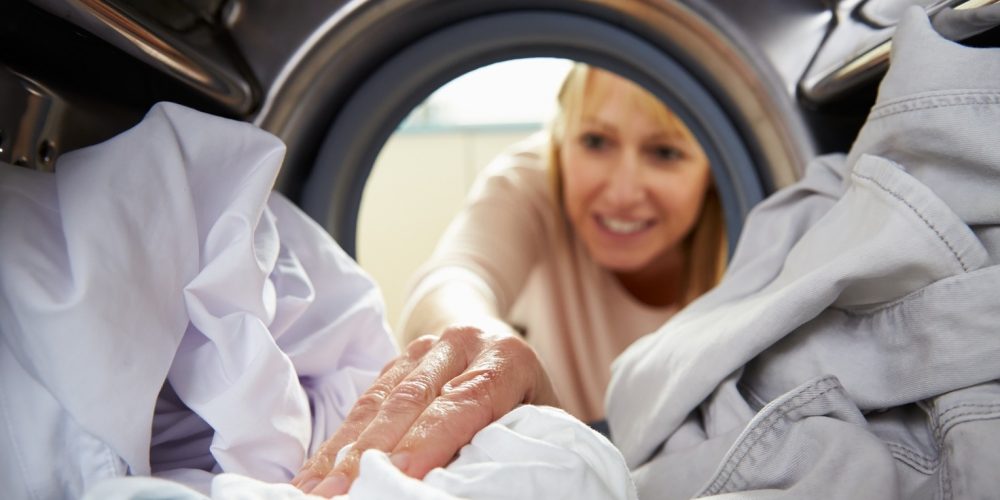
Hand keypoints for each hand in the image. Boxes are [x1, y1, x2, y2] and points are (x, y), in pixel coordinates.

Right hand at [292, 320, 557, 496]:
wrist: (499, 341)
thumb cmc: (527, 400)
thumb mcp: (539, 419)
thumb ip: (511, 444)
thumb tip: (474, 484)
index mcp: (507, 359)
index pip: (465, 402)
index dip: (429, 441)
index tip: (400, 476)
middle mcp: (462, 344)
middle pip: (412, 400)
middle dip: (373, 452)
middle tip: (342, 493)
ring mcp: (424, 349)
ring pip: (379, 401)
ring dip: (343, 452)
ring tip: (317, 491)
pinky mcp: (395, 362)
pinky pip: (362, 403)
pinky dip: (336, 443)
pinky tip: (315, 473)